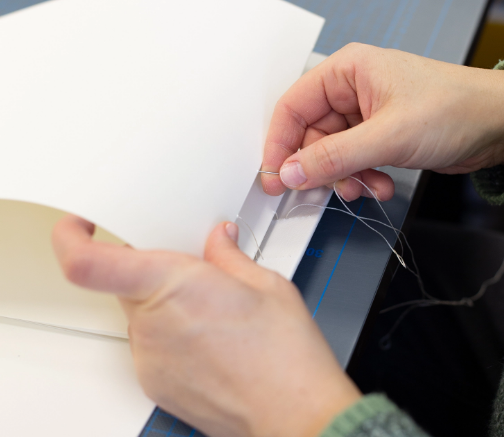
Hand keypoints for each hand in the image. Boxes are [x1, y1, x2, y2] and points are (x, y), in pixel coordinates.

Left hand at [52, 216, 360, 436]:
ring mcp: (149, 359)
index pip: (88, 263)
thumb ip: (228, 255)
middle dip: (151, 266)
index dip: (71, 237)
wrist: (296, 416)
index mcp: (172, 285)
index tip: (81, 223)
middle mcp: (150, 324)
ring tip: (212, 310)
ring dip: (163, 301)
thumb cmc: (284, 355)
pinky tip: (210, 337)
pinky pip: (148, 342)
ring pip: (137, 311)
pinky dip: (169, 331)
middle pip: (122, 280)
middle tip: (190, 266)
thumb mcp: (265, 283)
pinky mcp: (154, 383)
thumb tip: (218, 239)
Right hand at [261, 43, 503, 200]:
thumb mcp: (388, 135)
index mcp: (345, 72)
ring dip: (344, 177)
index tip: (275, 176)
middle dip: (320, 168)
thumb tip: (290, 172)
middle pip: (309, 136)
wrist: (500, 125)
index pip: (292, 107)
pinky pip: (351, 162)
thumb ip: (333, 157)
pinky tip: (380, 184)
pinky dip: (360, 178)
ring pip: (330, 154)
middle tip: (327, 189)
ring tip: (366, 187)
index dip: (279, 143)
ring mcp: (362, 116)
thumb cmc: (455, 109)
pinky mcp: (375, 136)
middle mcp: (349, 92)